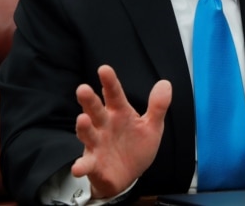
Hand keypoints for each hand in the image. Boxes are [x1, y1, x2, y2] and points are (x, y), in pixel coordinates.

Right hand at [71, 65, 171, 198]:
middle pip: (95, 110)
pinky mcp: (94, 164)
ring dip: (83, 127)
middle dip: (89, 100)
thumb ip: (158, 106)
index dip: (110, 82)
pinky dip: (82, 166)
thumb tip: (165, 83)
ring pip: (88, 133)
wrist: (128, 176)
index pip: (114, 94)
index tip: (104, 69)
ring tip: (82, 119)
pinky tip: (79, 167)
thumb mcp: (152, 126)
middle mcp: (105, 125)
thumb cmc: (136, 147)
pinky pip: (86, 164)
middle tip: (83, 89)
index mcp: (119, 113)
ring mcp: (97, 144)